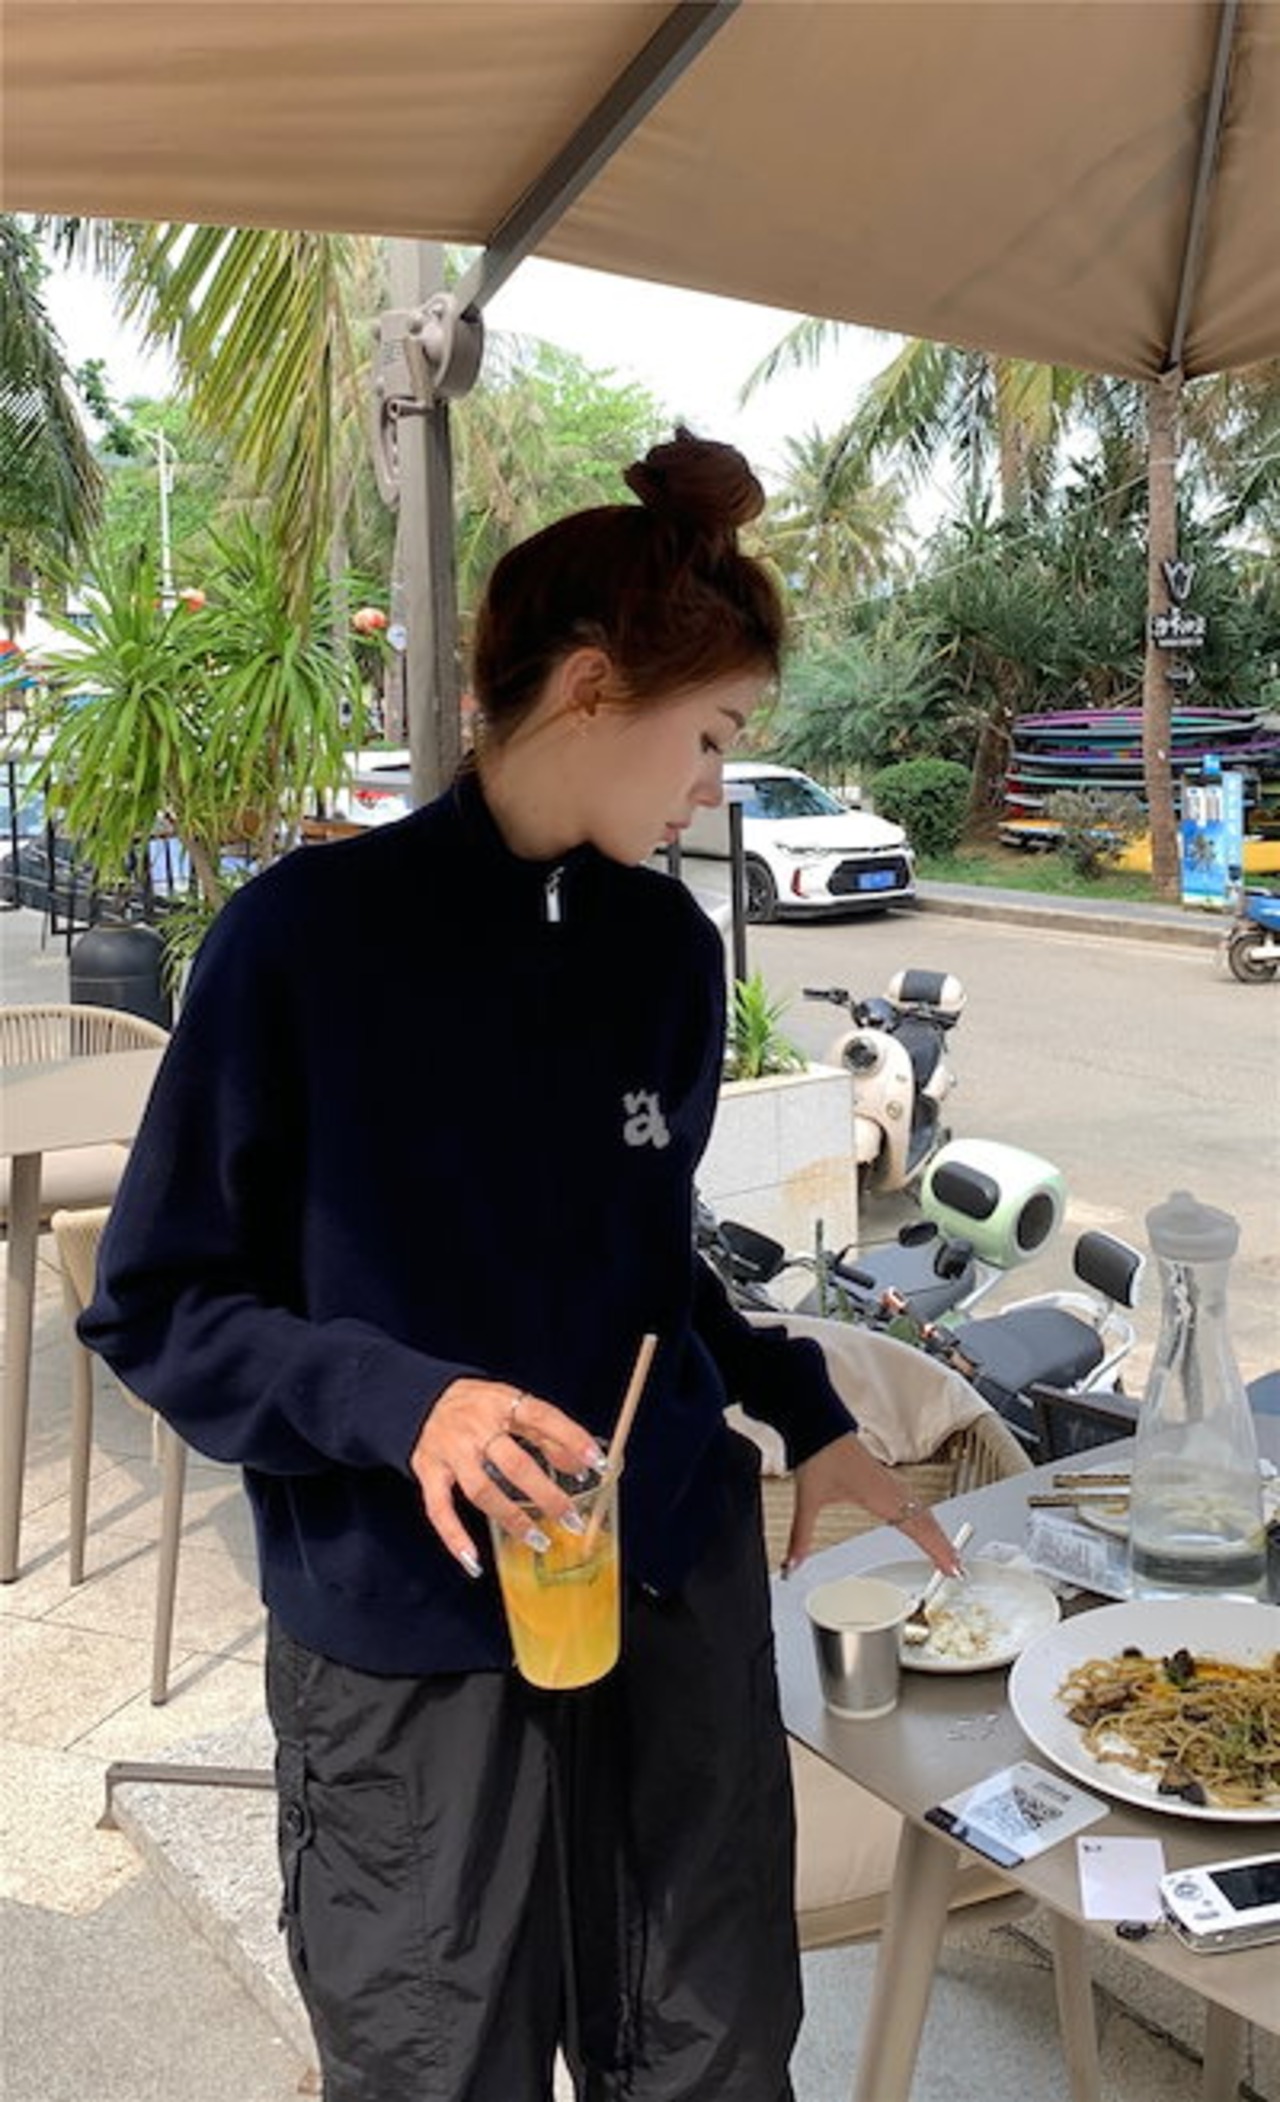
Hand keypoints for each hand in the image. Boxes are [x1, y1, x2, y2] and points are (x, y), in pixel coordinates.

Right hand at [410, 1377, 605, 1577]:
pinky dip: (455, 1538)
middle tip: (572, 1519)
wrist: (423, 1399)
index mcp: (502, 1403)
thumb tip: (581, 1465)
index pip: (542, 1417)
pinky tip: (474, 1562)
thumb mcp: (513, 1406)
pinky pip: (439, 1510)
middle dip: (547, 1495)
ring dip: (513, 1520)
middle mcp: (475, 1426)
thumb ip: (546, 1434)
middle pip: (515, 1464)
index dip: (571, 1438)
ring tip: (539, 1541)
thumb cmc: (478, 1406)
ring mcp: (449, 1450)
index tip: (597, 1462)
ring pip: (482, 1491)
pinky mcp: (428, 1471)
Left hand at [783, 1431, 962, 1579]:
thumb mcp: (808, 1501)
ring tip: (948, 1552)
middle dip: (944, 1546)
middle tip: (958, 1568)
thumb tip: (791, 1564)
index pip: (917, 1528)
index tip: (952, 1568)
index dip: (937, 1550)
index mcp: (879, 1496)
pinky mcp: (884, 1478)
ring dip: (937, 1531)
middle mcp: (890, 1489)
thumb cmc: (818, 1455)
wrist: (818, 1423)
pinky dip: (925, 1517)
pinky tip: (923, 1523)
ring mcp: (890, 1482)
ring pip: (923, 1510)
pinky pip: (914, 1500)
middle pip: (927, 1521)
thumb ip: (801, 1537)